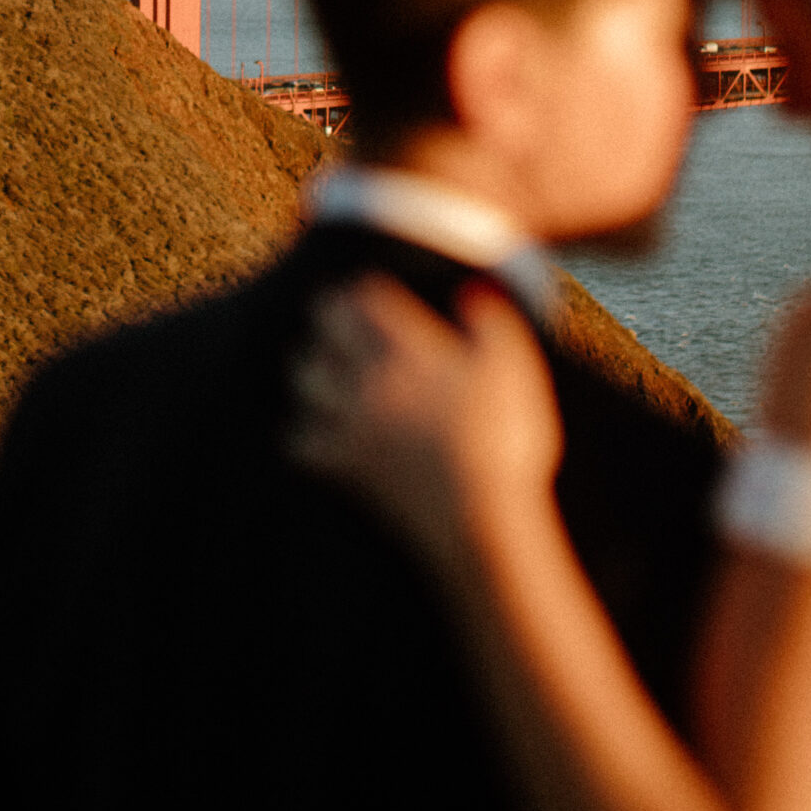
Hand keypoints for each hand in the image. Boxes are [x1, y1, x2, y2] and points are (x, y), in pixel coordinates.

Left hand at [289, 275, 563, 568]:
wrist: (478, 518)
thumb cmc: (503, 441)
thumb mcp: (513, 372)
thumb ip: (491, 323)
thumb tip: (472, 291)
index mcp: (413, 350)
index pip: (365, 300)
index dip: (359, 293)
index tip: (359, 295)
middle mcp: (374, 377)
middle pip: (325, 329)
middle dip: (326, 320)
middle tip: (332, 323)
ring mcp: (354, 421)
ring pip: (305, 377)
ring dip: (308, 369)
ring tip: (317, 369)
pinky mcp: (344, 464)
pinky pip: (297, 441)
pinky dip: (299, 435)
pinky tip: (308, 434)